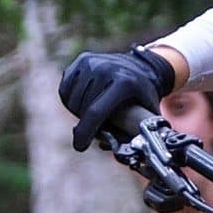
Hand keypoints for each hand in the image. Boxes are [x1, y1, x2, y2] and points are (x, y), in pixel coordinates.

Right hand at [58, 48, 175, 150]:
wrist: (143, 67)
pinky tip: (82, 102)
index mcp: (124, 83)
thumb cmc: (144, 96)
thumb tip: (115, 152)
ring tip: (91, 115)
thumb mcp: (147, 113)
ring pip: (72, 99)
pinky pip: (66, 88)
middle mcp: (106, 69)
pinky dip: (70, 100)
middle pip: (82, 107)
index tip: (80, 147)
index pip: (96, 112)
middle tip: (94, 128)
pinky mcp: (82, 60)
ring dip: (77, 112)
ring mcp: (92, 62)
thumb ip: (134, 133)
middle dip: (85, 124)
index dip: (85, 132)